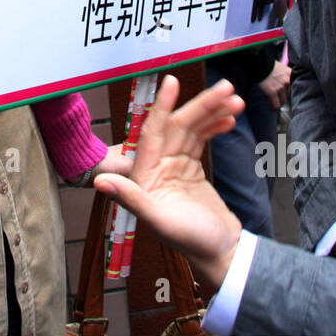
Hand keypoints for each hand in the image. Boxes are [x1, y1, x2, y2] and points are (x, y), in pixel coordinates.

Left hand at [94, 76, 244, 289]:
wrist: (220, 255)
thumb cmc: (191, 242)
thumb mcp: (160, 222)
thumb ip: (132, 199)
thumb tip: (100, 181)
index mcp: (145, 175)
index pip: (154, 132)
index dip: (162, 106)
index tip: (171, 81)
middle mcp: (157, 167)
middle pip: (178, 125)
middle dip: (201, 104)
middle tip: (226, 86)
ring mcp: (174, 166)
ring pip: (192, 129)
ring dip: (212, 112)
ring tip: (235, 98)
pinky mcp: (191, 169)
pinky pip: (201, 139)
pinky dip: (214, 127)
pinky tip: (230, 118)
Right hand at [257, 60, 290, 109]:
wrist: (258, 63)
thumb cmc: (267, 65)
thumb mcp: (281, 68)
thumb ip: (285, 77)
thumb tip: (284, 88)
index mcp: (291, 74)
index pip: (295, 88)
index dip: (289, 93)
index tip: (286, 96)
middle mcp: (288, 81)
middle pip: (289, 96)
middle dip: (283, 98)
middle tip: (276, 98)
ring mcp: (281, 87)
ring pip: (283, 102)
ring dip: (277, 103)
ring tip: (271, 102)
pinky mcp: (273, 92)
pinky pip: (276, 105)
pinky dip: (274, 108)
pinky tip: (271, 108)